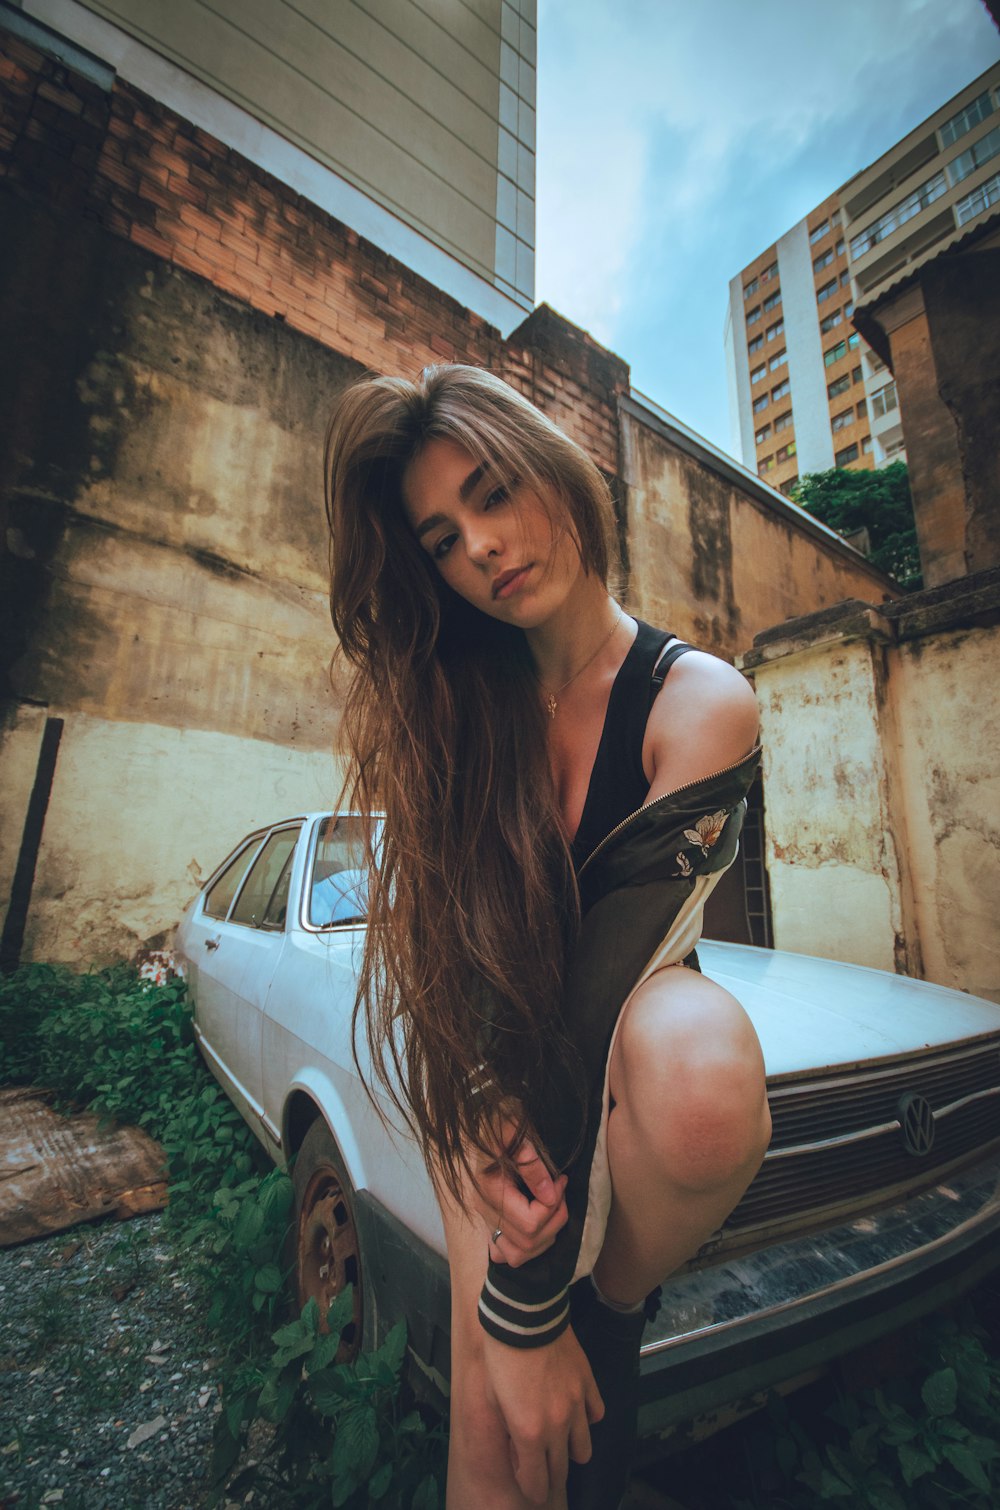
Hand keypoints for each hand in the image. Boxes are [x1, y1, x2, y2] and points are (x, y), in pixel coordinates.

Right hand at [471, 1120, 568, 1267]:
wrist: (484, 1119)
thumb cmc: (500, 1120)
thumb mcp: (515, 1131)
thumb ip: (531, 1162)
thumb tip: (549, 1195)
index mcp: (489, 1190)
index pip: (530, 1222)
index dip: (554, 1205)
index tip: (561, 1180)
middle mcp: (485, 1211)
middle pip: (528, 1241)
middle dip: (554, 1218)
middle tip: (559, 1190)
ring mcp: (486, 1219)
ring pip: (519, 1254)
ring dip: (545, 1235)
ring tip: (552, 1206)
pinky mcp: (491, 1223)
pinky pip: (509, 1253)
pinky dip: (530, 1245)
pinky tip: (539, 1221)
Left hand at [483, 1326, 603, 1504]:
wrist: (522, 1316)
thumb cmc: (499, 1355)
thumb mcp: (492, 1399)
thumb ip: (508, 1431)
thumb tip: (516, 1448)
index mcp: (529, 1432)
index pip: (537, 1481)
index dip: (531, 1488)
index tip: (528, 1485)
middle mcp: (557, 1424)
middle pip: (561, 1471)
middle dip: (549, 1477)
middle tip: (540, 1470)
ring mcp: (576, 1404)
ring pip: (583, 1449)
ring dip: (570, 1452)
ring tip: (558, 1443)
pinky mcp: (586, 1383)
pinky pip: (596, 1414)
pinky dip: (587, 1419)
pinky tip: (574, 1413)